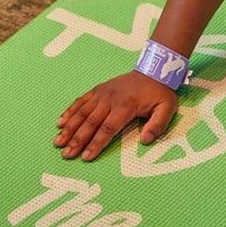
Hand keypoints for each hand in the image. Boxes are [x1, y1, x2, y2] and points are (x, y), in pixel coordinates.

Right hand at [55, 71, 178, 160]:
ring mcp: (101, 94)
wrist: (153, 69)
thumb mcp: (167, 108)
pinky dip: (69, 112)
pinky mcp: (97, 90)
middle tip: (66, 155)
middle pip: (90, 123)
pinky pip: (80, 101)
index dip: (96, 143)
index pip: (108, 129)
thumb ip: (158, 125)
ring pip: (81, 113)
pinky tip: (60, 123)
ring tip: (58, 143)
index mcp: (125, 106)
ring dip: (69, 128)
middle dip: (77, 140)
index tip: (86, 156)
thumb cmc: (160, 92)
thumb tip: (145, 140)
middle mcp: (110, 100)